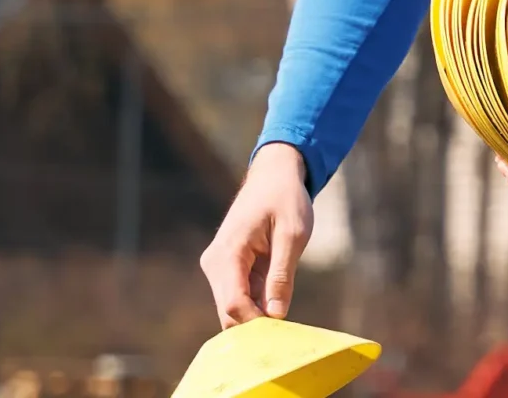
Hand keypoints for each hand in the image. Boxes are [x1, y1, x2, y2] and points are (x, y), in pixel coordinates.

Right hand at [200, 144, 313, 327]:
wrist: (273, 176)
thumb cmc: (285, 199)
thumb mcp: (293, 234)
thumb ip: (282, 275)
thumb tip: (276, 315)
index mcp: (228, 253)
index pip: (233, 304)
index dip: (256, 323)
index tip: (283, 331)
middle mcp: (215, 263)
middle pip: (229, 312)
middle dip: (256, 325)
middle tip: (287, 330)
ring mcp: (218, 267)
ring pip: (232, 308)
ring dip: (257, 314)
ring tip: (285, 312)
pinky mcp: (226, 269)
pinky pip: (239, 297)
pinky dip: (257, 305)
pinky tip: (278, 301)